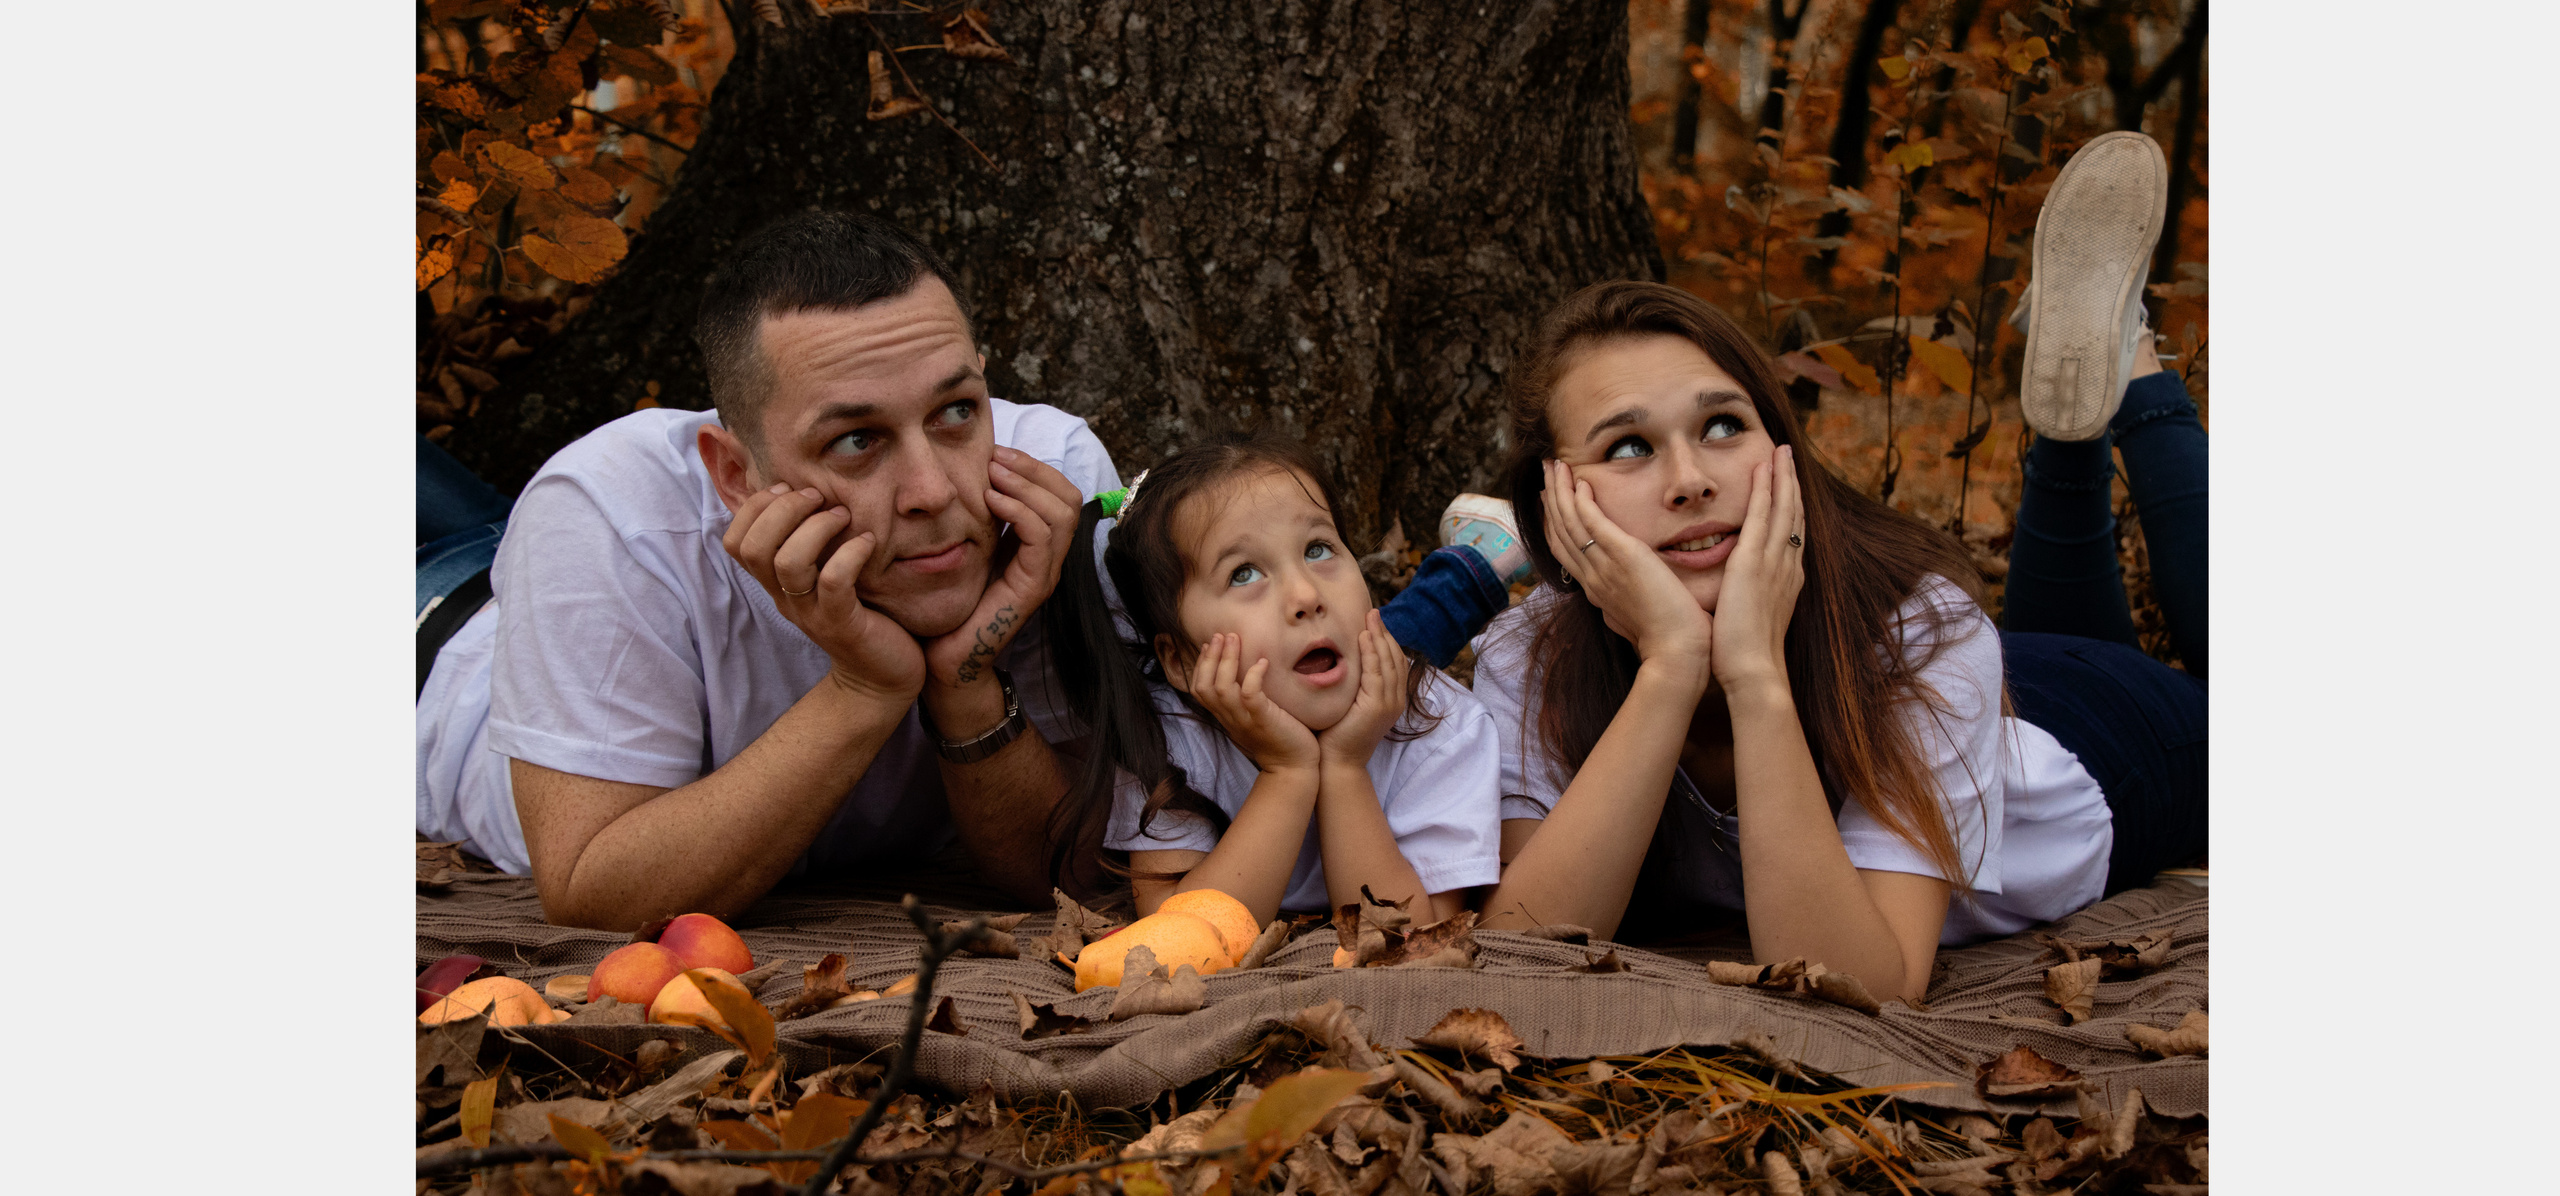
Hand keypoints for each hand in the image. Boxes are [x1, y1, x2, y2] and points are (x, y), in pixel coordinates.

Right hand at [722, 483, 924, 702]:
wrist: (880, 677)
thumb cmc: (858, 615)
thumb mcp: (823, 577)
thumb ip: (809, 544)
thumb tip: (803, 492)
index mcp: (775, 584)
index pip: (734, 542)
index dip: (753, 508)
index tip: (787, 489)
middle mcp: (785, 598)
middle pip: (754, 547)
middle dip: (783, 509)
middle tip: (817, 496)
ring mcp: (810, 614)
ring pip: (788, 562)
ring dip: (816, 527)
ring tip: (843, 515)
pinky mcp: (842, 625)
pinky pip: (834, 583)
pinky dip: (850, 554)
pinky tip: (868, 542)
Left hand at [922, 446, 1085, 688]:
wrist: (942, 655)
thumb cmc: (949, 600)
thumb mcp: (968, 546)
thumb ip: (979, 514)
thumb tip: (973, 468)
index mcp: (1038, 547)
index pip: (1061, 493)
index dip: (1034, 466)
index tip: (997, 452)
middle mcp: (1050, 559)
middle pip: (1069, 497)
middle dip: (1034, 468)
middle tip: (996, 456)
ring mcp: (1045, 574)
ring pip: (1061, 512)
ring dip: (1025, 484)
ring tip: (991, 474)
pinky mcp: (1033, 587)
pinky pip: (1040, 536)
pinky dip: (1018, 510)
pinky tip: (990, 500)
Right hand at [1185, 632, 1319, 773]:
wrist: (1293, 768)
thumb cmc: (1279, 739)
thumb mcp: (1254, 718)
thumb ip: (1245, 700)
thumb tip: (1247, 673)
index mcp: (1225, 717)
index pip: (1199, 689)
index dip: (1200, 666)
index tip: (1207, 645)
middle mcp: (1230, 718)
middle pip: (1204, 686)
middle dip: (1209, 657)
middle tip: (1220, 634)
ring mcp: (1245, 720)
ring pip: (1222, 688)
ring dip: (1226, 660)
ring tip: (1234, 638)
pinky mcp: (1263, 720)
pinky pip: (1250, 695)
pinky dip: (1253, 675)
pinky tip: (1262, 662)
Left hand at [1317, 611, 1409, 769]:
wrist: (1336, 762)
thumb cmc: (1336, 734)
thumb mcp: (1349, 703)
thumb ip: (1353, 683)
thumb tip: (1343, 660)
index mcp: (1391, 699)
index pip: (1394, 662)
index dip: (1386, 640)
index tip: (1374, 622)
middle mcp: (1396, 700)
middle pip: (1395, 657)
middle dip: (1385, 633)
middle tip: (1373, 612)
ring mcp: (1389, 703)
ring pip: (1388, 661)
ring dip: (1379, 637)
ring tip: (1370, 618)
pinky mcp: (1377, 706)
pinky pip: (1376, 672)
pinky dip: (1372, 652)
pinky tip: (1364, 637)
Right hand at [1540, 458, 1713, 677]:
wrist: (1677, 654)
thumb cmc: (1668, 640)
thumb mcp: (1637, 619)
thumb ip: (1626, 603)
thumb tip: (1619, 605)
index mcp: (1596, 590)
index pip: (1565, 550)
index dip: (1555, 522)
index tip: (1553, 499)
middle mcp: (1592, 578)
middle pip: (1559, 532)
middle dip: (1551, 499)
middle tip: (1548, 472)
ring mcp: (1603, 567)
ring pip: (1569, 522)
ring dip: (1560, 491)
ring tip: (1556, 465)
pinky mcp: (1623, 557)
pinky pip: (1592, 522)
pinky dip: (1582, 501)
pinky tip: (1581, 482)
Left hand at [1709, 445, 1805, 696]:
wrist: (1755, 673)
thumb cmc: (1747, 658)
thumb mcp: (1753, 623)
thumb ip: (1750, 604)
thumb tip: (1739, 600)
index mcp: (1787, 581)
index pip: (1791, 535)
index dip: (1790, 508)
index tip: (1787, 486)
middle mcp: (1787, 567)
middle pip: (1793, 515)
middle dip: (1791, 484)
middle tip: (1788, 456)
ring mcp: (1774, 562)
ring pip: (1783, 508)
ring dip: (1783, 476)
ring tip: (1782, 451)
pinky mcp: (1754, 562)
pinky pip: (1762, 515)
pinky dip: (1766, 488)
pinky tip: (1764, 467)